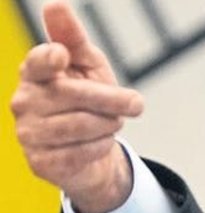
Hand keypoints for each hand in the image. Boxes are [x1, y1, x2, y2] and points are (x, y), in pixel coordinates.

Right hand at [11, 0, 143, 212]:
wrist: (91, 148)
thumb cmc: (89, 99)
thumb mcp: (88, 65)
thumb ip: (73, 37)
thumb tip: (55, 4)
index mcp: (34, 72)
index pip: (38, 62)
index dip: (49, 59)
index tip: (61, 56)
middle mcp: (24, 101)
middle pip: (75, 96)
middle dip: (113, 100)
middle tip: (136, 104)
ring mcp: (28, 133)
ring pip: (81, 126)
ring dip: (109, 124)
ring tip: (113, 123)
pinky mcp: (40, 162)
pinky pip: (81, 153)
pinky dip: (101, 146)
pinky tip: (100, 142)